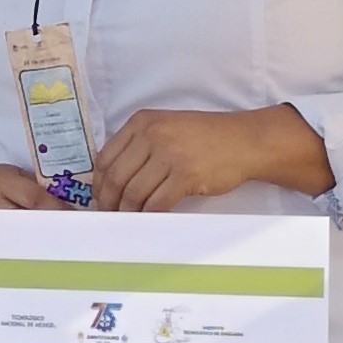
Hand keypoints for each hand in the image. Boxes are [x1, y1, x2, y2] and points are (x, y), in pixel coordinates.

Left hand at [92, 106, 334, 210]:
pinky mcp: (185, 175)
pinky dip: (149, 215)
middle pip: (115, 178)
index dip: (98, 184)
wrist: (244, 141)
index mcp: (142, 122)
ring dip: (127, 212)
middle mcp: (152, 134)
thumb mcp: (167, 128)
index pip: (105, 158)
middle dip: (109, 203)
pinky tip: (149, 220)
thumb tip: (110, 180)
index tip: (99, 200)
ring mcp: (169, 154)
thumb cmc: (204, 138)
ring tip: (128, 221)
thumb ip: (139, 146)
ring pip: (133, 193)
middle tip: (110, 217)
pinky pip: (156, 203)